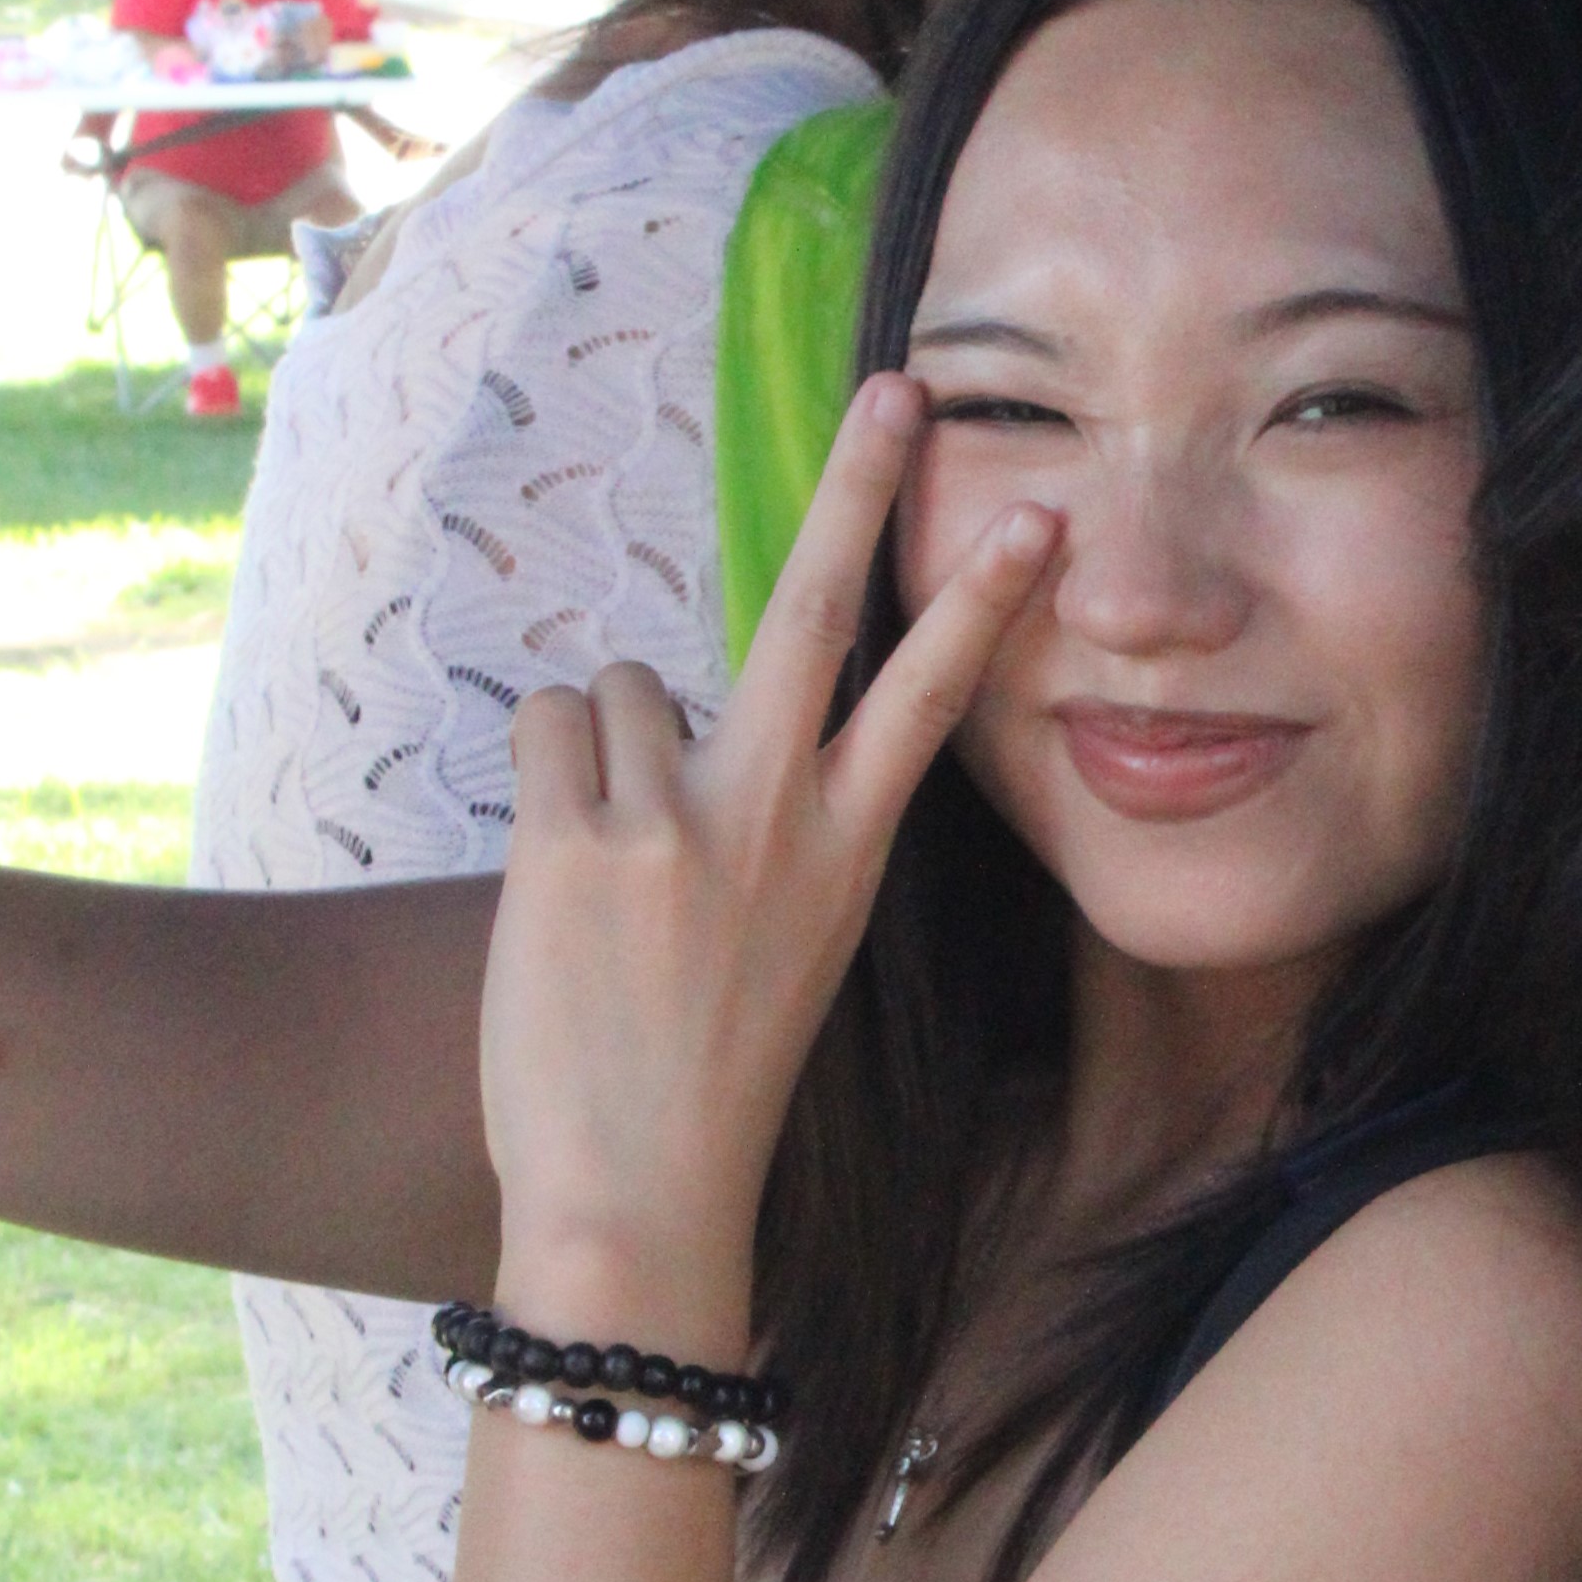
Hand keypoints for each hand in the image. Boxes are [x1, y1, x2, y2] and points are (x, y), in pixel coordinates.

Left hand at [477, 374, 1057, 1324]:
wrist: (636, 1192)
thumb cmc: (709, 1069)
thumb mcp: (799, 941)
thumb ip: (779, 822)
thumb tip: (707, 716)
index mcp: (848, 850)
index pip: (931, 694)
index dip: (984, 595)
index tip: (1037, 513)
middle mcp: (777, 817)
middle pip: (820, 609)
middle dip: (863, 486)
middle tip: (900, 389)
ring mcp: (678, 821)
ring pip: (623, 684)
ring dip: (603, 740)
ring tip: (609, 854)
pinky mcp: (575, 841)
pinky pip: (550, 726)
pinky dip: (544, 770)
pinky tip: (557, 860)